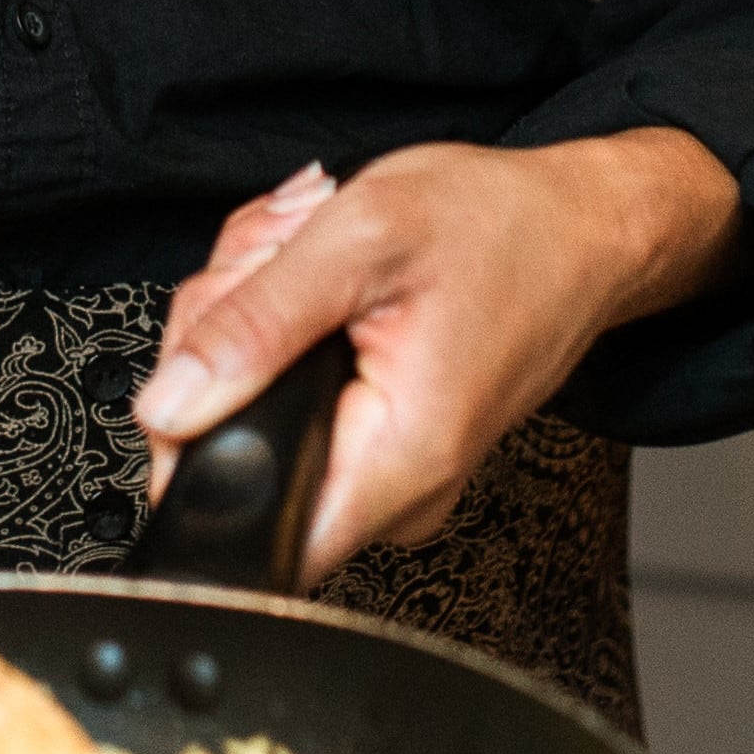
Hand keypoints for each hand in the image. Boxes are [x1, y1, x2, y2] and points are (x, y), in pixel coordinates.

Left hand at [135, 130, 745, 586]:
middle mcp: (398, 492)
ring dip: (251, 335)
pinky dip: (280, 343)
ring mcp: (391, 479)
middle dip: (220, 352)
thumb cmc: (501, 227)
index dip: (194, 451)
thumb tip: (168, 406)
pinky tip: (321, 298)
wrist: (584, 230)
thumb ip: (253, 325)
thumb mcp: (358, 240)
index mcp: (397, 458)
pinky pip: (286, 411)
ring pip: (250, 425)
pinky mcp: (381, 453)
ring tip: (309, 275)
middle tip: (273, 277)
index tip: (206, 369)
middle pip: (233, 458)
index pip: (251, 525)